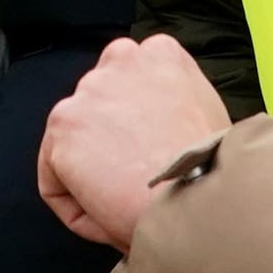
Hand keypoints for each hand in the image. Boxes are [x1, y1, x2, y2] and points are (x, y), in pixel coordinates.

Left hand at [36, 35, 229, 250]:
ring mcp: (87, 93)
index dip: (137, 131)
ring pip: (75, 147)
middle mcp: (119, 59)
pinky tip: (111, 219)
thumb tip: (157, 125)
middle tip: (137, 184)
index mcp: (159, 53)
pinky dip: (79, 209)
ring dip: (95, 180)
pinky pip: (57, 184)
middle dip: (110, 149)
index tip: (151, 158)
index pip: (128, 85)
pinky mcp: (64, 130)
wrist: (201, 200)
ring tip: (127, 207)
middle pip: (98, 112)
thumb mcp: (207, 112)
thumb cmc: (215, 171)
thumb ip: (173, 102)